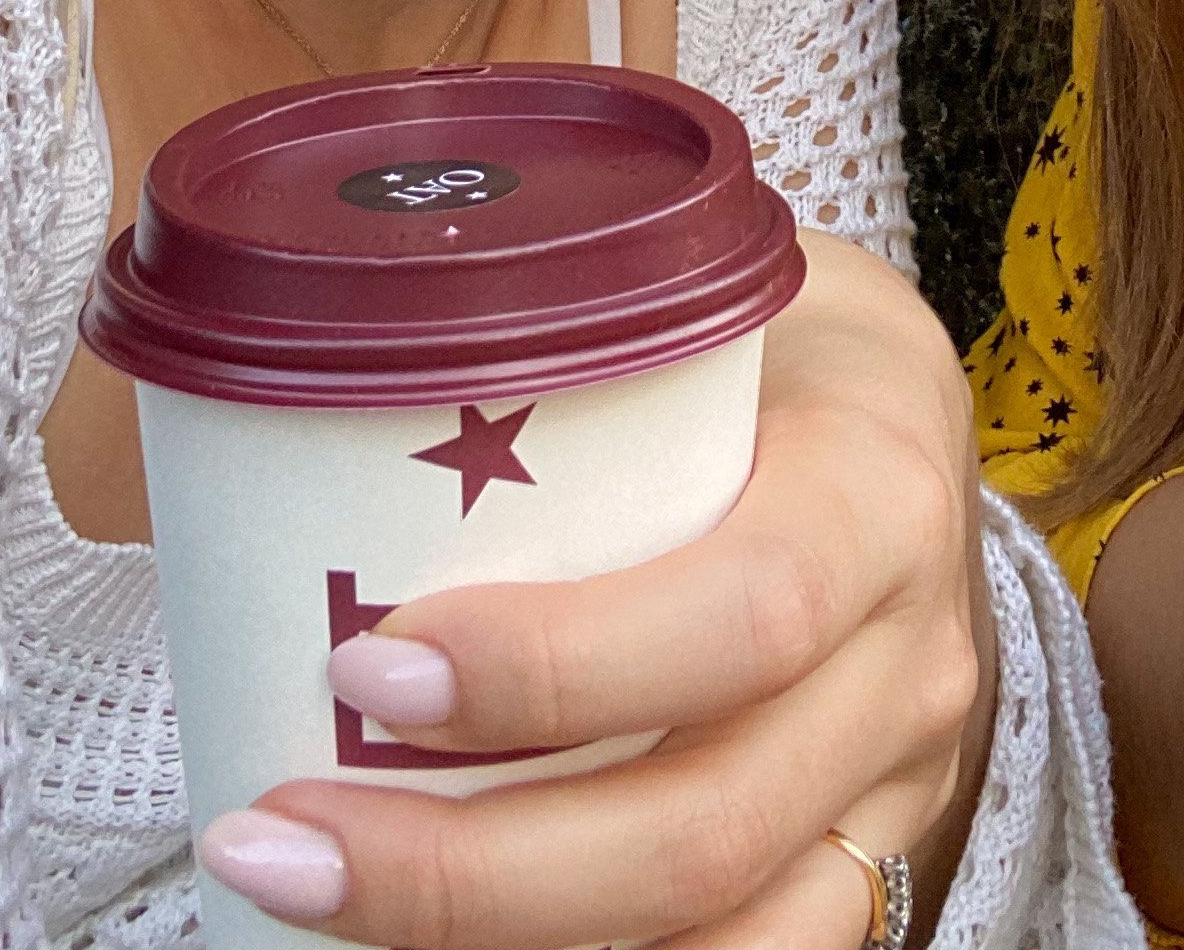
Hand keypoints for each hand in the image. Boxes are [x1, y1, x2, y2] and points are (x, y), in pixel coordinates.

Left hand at [196, 231, 994, 948]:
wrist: (906, 417)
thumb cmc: (764, 342)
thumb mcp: (701, 298)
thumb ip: (556, 326)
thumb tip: (309, 357)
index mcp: (878, 487)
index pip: (748, 610)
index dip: (556, 668)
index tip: (364, 659)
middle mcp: (908, 659)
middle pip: (706, 824)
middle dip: (468, 869)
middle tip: (275, 834)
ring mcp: (895, 782)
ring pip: (721, 933)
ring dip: (498, 949)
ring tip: (310, 896)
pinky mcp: (863, 861)